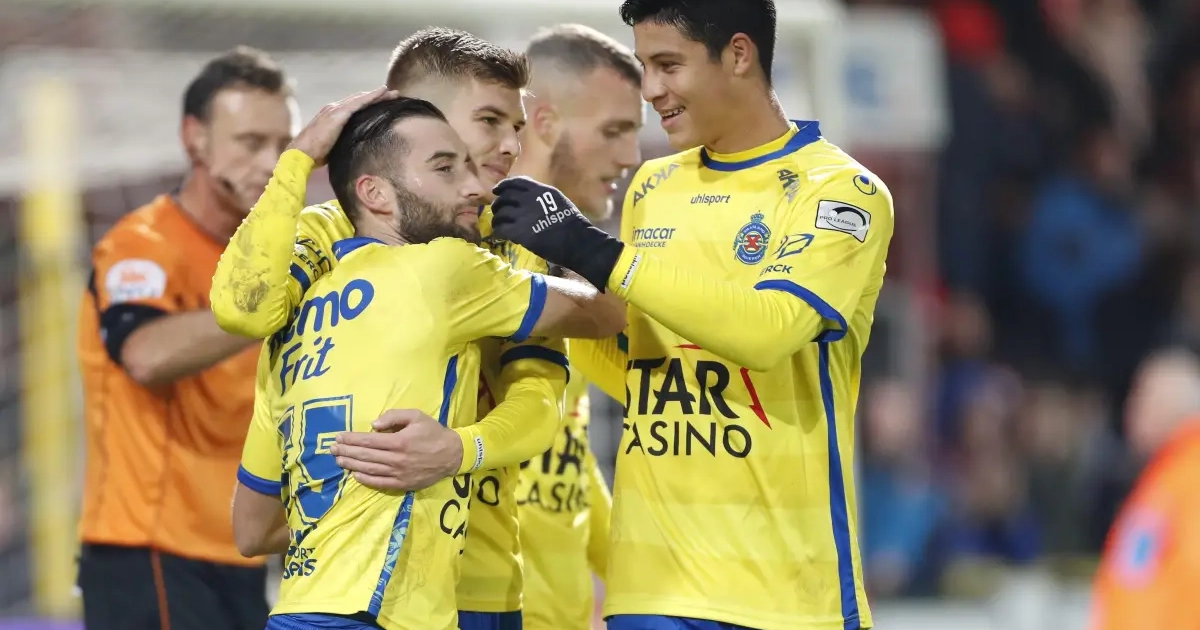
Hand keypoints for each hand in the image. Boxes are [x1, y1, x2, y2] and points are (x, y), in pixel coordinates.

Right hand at [288, 86, 399, 165]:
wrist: (300, 153)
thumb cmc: (314, 155)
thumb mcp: (333, 146)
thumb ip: (343, 142)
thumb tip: (356, 149)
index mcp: (332, 117)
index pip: (354, 108)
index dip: (368, 104)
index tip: (383, 103)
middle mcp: (333, 109)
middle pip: (359, 100)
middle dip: (376, 97)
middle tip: (393, 94)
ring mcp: (335, 110)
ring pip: (360, 99)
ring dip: (377, 94)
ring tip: (392, 92)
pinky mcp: (338, 114)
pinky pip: (358, 102)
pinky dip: (371, 96)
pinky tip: (382, 92)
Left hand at [329, 409, 463, 491]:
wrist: (452, 455)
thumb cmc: (433, 432)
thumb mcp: (416, 416)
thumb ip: (394, 417)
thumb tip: (373, 426)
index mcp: (399, 441)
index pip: (368, 441)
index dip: (351, 439)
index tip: (339, 437)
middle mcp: (396, 458)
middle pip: (365, 456)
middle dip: (346, 451)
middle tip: (332, 449)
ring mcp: (399, 473)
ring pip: (370, 469)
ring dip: (352, 465)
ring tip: (339, 461)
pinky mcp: (403, 484)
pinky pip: (380, 483)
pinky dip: (366, 480)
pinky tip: (356, 475)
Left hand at [490, 176, 624, 290]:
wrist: (577, 242)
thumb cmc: (574, 224)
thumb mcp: (559, 201)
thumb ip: (542, 198)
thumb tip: (529, 200)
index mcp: (540, 190)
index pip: (516, 182)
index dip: (503, 186)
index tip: (497, 191)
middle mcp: (529, 199)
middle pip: (504, 198)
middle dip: (498, 205)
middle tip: (497, 212)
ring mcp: (523, 215)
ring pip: (500, 214)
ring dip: (497, 220)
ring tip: (498, 226)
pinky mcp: (519, 232)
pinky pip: (501, 229)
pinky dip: (498, 232)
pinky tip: (500, 235)